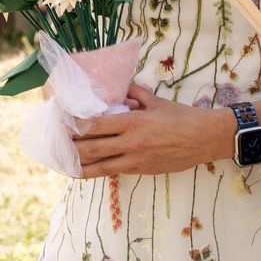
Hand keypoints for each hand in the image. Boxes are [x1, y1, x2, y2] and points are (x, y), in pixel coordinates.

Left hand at [69, 85, 232, 176]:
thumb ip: (133, 93)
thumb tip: (116, 88)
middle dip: (72, 148)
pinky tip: (86, 172)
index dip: (76, 126)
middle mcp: (131, 143)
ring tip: (63, 165)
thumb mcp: (155, 101)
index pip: (96, 125)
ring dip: (80, 166)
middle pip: (93, 149)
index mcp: (133, 122)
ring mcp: (136, 160)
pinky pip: (115, 172)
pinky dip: (98, 172)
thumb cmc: (181, 117)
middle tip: (56, 145)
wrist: (204, 139)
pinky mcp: (142, 171)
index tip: (62, 123)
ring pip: (100, 167)